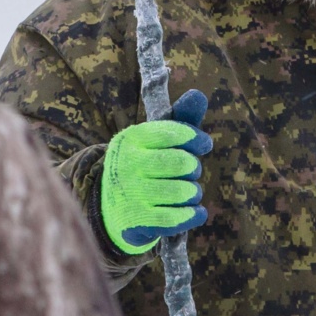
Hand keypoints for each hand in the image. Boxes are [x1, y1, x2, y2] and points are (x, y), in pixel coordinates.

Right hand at [101, 89, 215, 254]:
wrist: (111, 205)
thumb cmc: (144, 164)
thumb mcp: (155, 139)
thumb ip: (180, 118)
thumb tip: (199, 95)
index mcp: (132, 139)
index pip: (173, 133)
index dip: (195, 138)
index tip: (204, 144)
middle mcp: (128, 165)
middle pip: (182, 163)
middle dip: (193, 168)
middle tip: (190, 171)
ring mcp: (131, 194)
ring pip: (183, 191)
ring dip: (193, 192)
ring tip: (188, 191)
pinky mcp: (138, 221)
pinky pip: (177, 218)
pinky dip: (193, 214)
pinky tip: (196, 211)